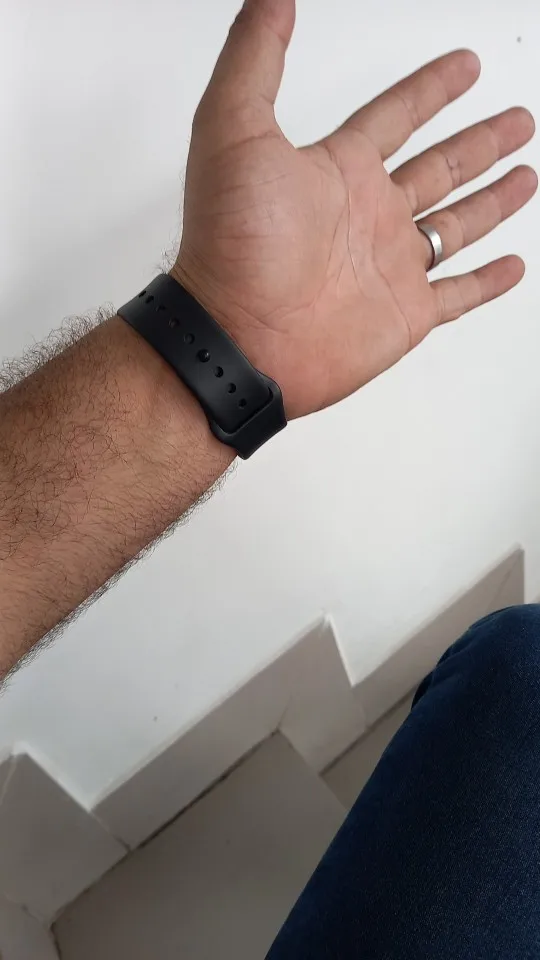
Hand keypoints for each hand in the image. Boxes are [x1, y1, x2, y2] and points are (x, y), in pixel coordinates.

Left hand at [173, 0, 536, 419]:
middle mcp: (370, 215)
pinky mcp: (406, 314)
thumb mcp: (233, 129)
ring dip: (493, 200)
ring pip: (457, 224)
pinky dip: (487, 282)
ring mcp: (391, 265)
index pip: (398, 115)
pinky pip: (459, 293)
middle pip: (440, 167)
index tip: (465, 65)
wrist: (241, 337)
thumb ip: (255, 59)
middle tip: (517, 120)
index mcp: (339, 170)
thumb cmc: (233, 243)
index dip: (432, 88)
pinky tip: (512, 265)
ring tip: (528, 177)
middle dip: (480, 142)